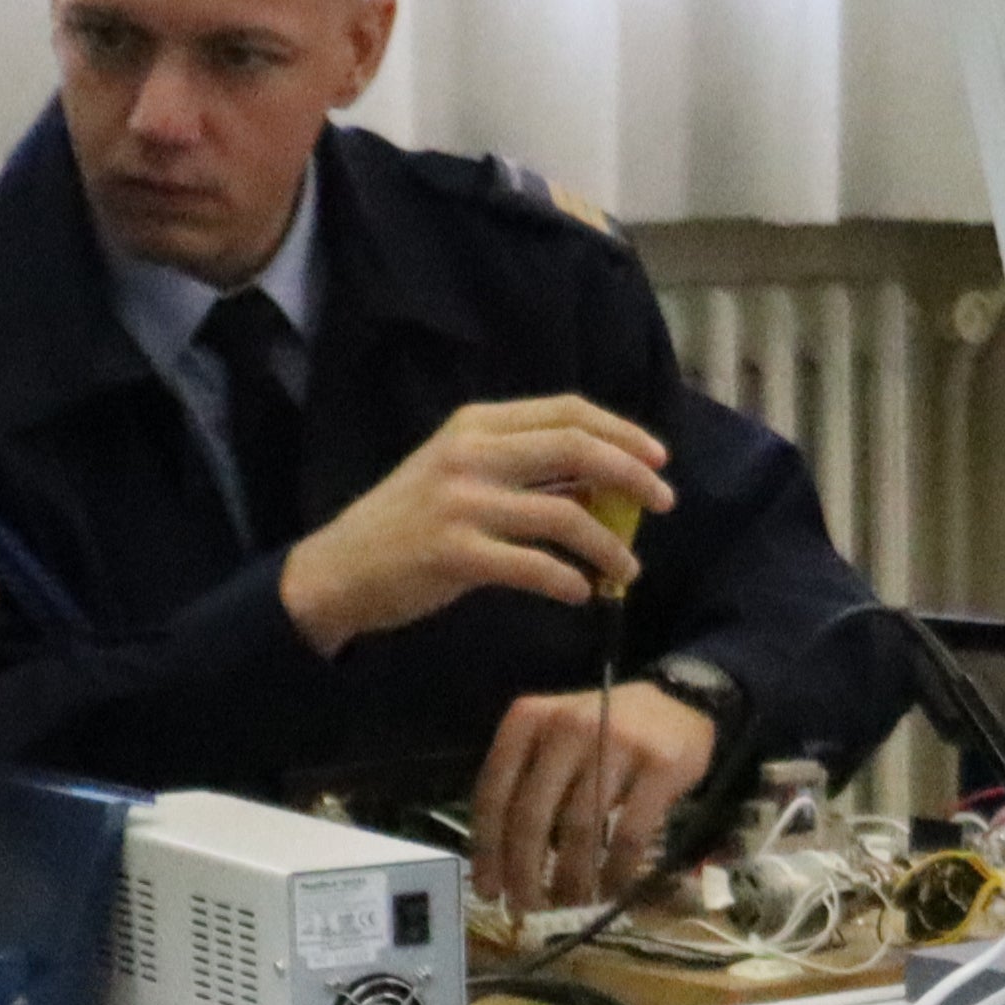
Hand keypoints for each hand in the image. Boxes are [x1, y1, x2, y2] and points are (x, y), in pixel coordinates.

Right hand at [281, 396, 670, 656]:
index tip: (657, 459)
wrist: (341, 569)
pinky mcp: (456, 553)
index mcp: (477, 424)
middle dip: (632, 476)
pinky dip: (567, 580)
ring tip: (627, 571)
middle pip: (577, 449)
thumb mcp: (461, 475)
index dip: (622, 432)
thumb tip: (598, 481)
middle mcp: (473, 453)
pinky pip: (533, 565)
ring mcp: (463, 502)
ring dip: (608, 546)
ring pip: (565, 514)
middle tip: (664, 504)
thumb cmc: (408, 524)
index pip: (568, 411)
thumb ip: (522, 469)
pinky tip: (582, 593)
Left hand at [476, 678, 720, 916]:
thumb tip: (504, 864)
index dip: (488, 849)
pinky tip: (609, 891)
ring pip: (579, 829)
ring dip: (569, 879)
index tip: (488, 890)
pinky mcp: (659, 767)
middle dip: (524, 872)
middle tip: (524, 908)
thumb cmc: (602, 732)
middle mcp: (567, 726)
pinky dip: (615, 872)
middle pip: (532, 815)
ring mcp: (616, 743)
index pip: (494, 792)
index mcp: (529, 719)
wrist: (678, 703)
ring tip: (567, 904)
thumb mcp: (553, 741)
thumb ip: (526, 784)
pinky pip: (629, 835)